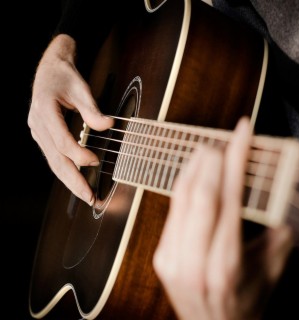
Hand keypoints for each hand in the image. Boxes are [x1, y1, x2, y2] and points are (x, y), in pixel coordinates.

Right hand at [28, 34, 112, 204]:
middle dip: (73, 181)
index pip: (62, 141)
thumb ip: (92, 110)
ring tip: (85, 195)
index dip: (79, 154)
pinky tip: (76, 180)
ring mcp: (37, 131)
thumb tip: (108, 126)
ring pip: (54, 162)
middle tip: (89, 197)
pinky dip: (65, 170)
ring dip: (69, 180)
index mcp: (44, 109)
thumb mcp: (81, 88)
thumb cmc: (64, 75)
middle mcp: (37, 123)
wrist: (49, 69)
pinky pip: (54, 157)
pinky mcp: (42, 134)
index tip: (95, 162)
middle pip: (56, 159)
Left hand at [153, 117, 292, 319]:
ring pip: (180, 199)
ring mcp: (171, 258)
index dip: (235, 161)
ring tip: (207, 150)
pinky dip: (183, 185)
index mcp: (225, 267)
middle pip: (199, 196)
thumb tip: (276, 204)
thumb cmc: (244, 305)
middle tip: (222, 140)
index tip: (241, 134)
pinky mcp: (160, 255)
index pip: (229, 199)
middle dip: (211, 161)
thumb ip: (276, 239)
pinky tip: (193, 173)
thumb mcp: (268, 275)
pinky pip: (172, 210)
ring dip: (194, 168)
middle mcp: (194, 262)